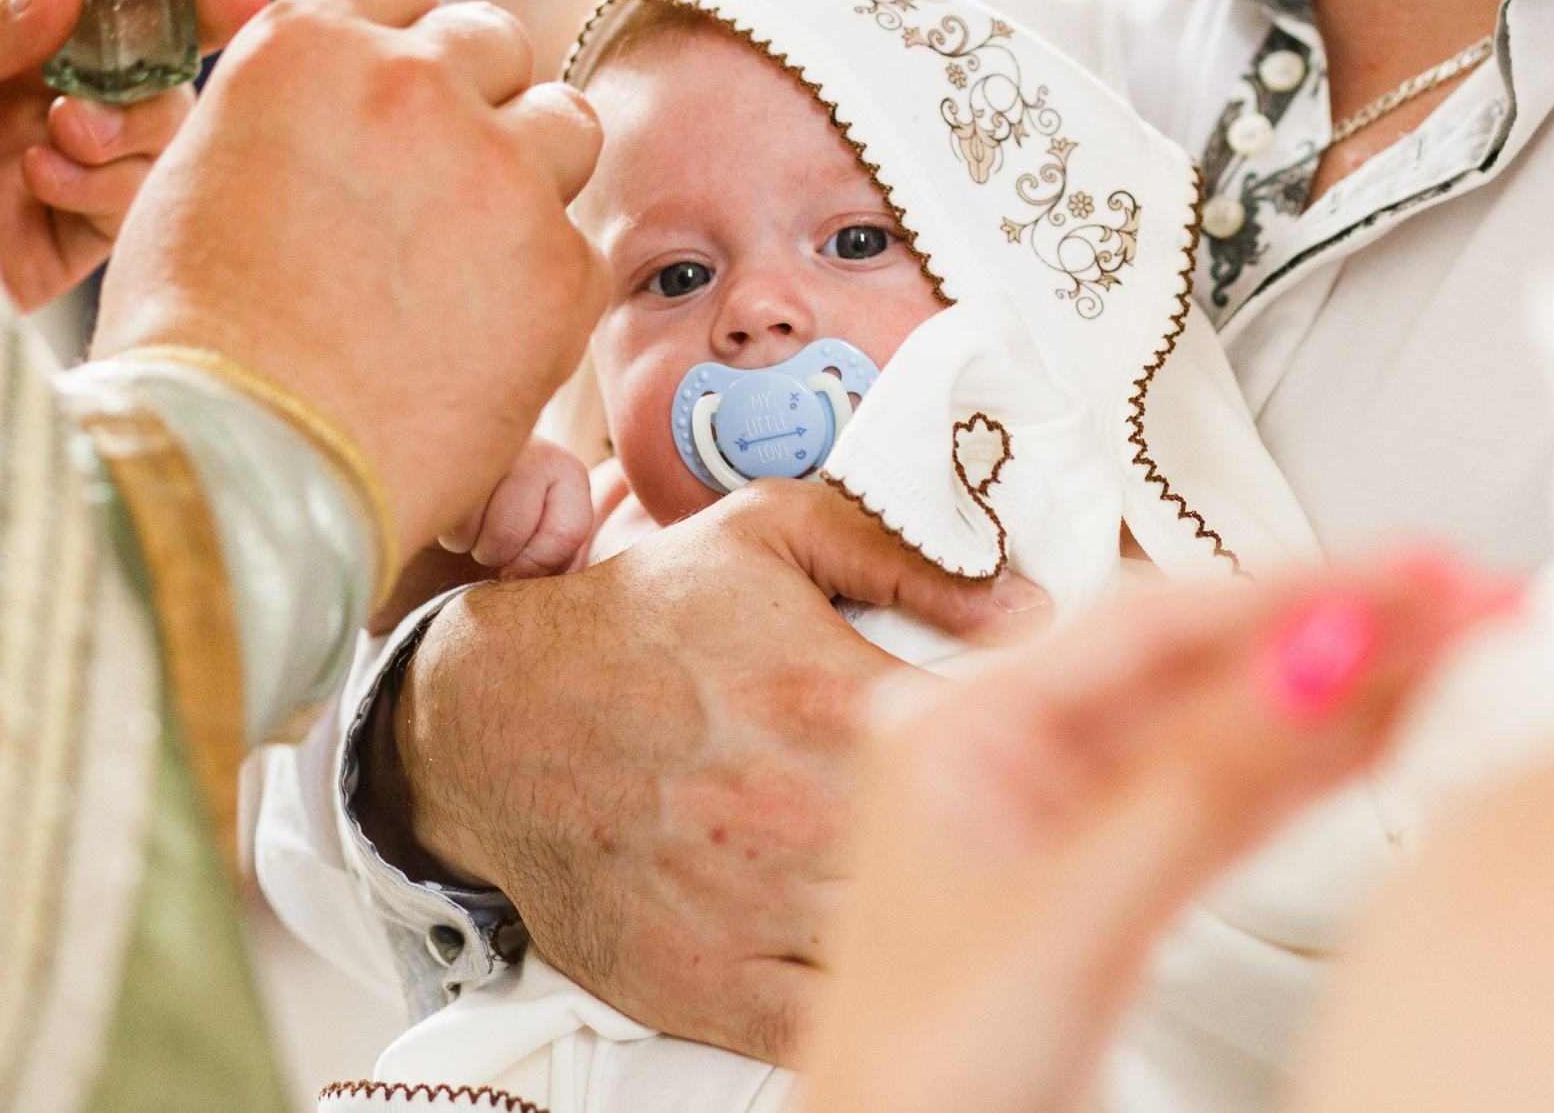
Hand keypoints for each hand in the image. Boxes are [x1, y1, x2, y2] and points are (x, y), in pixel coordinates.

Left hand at [0, 0, 266, 309]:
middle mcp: (24, 76)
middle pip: (144, 38)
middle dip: (192, 21)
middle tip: (231, 6)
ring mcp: (45, 156)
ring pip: (154, 123)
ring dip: (136, 116)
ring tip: (73, 128)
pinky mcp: (52, 237)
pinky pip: (125, 205)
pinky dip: (105, 186)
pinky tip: (42, 178)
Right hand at [94, 0, 606, 553]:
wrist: (239, 470)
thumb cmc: (191, 346)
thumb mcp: (199, 180)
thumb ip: (291, 115)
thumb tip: (339, 107)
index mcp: (307, 46)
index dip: (400, 30)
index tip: (395, 83)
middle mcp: (412, 84)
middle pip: (492, 38)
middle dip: (472, 99)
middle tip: (434, 188)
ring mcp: (498, 170)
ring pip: (562, 124)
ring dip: (529, 172)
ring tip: (468, 259)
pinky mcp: (561, 266)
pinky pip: (579, 245)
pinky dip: (544, 287)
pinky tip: (480, 342)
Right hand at [384, 478, 1055, 1063]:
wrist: (489, 722)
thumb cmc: (637, 624)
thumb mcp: (768, 535)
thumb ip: (906, 555)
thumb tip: (1030, 600)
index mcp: (833, 698)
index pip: (1002, 742)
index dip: (1053, 753)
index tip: (1065, 753)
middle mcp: (800, 813)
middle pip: (971, 861)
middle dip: (1011, 851)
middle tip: (1026, 838)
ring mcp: (756, 910)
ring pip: (909, 950)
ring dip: (947, 932)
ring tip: (966, 904)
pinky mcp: (710, 986)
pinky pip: (828, 1019)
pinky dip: (866, 1003)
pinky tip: (889, 968)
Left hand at [795, 550, 1517, 1112]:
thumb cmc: (918, 1078)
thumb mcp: (1075, 914)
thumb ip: (1200, 783)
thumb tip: (1310, 660)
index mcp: (958, 728)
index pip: (1153, 624)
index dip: (1294, 590)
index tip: (1407, 573)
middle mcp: (1010, 760)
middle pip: (1202, 663)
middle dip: (1338, 625)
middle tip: (1464, 599)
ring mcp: (1066, 825)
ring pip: (1230, 729)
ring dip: (1346, 688)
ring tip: (1460, 645)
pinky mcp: (1117, 892)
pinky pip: (1232, 800)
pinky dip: (1316, 766)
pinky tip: (1388, 730)